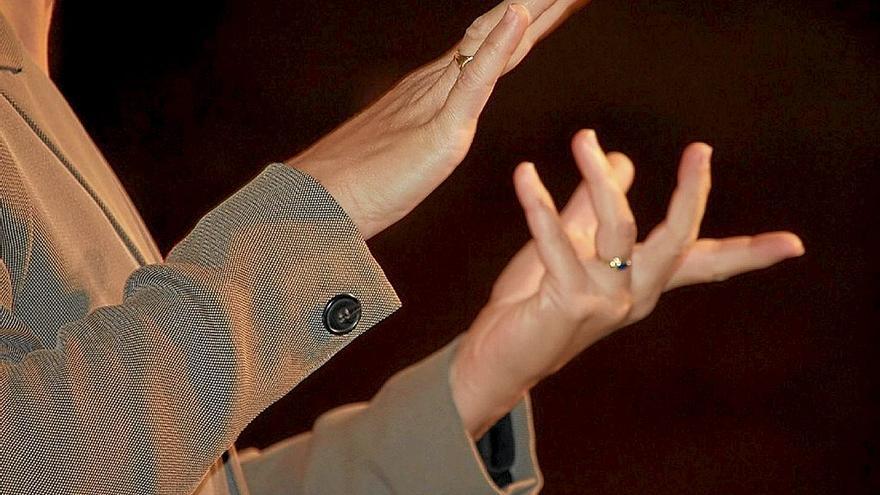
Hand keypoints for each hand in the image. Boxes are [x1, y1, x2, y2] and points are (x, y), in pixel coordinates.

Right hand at [286, 1, 591, 238]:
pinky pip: (471, 82)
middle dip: (545, 3)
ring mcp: (435, 101)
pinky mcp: (437, 130)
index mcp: (435, 89)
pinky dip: (496, 48)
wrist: (317, 203)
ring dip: (534, 8)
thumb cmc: (358, 184)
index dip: (535, 17)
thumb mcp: (410, 151)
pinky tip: (518, 17)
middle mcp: (437, 82)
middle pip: (504, 30)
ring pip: (494, 42)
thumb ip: (431, 130)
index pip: (495, 43)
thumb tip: (443, 126)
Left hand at [450, 130, 804, 436]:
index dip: (748, 252)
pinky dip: (539, 205)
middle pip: (678, 240)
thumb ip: (590, 208)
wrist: (496, 355)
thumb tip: (623, 160)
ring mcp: (606, 302)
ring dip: (600, 179)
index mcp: (641, 283)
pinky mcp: (571, 303)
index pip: (703, 263)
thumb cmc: (533, 301)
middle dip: (693, 195)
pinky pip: (558, 243)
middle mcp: (633, 296)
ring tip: (582, 139)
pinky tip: (525, 175)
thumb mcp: (569, 246)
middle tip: (701, 152)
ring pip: (619, 227)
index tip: (794, 245)